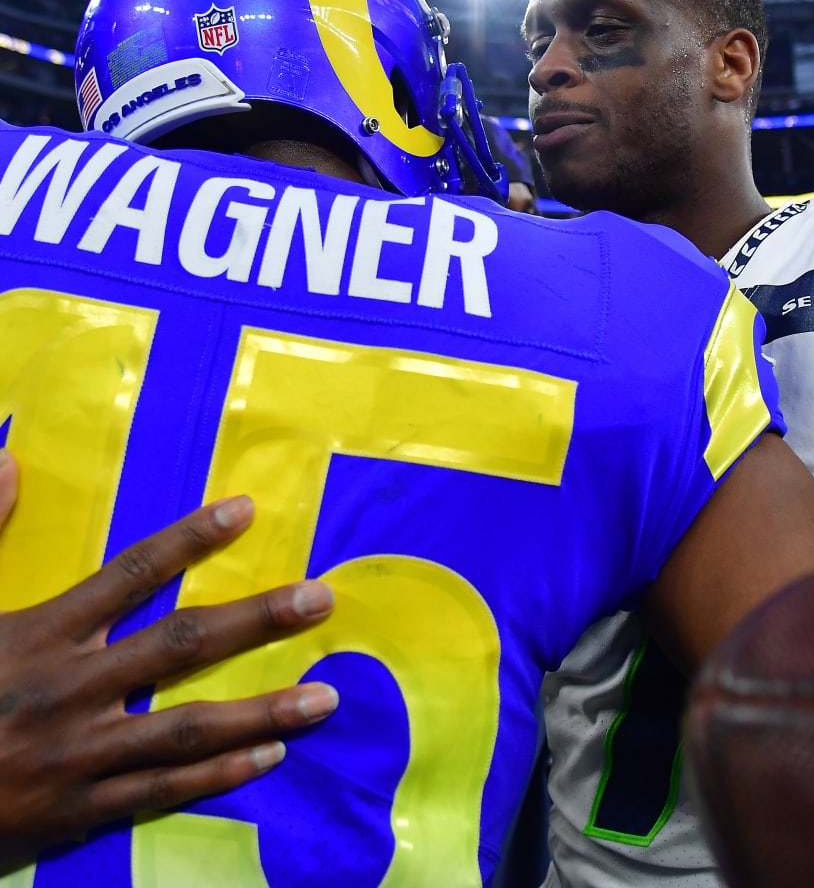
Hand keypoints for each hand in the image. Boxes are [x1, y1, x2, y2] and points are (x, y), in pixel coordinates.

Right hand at [0, 449, 338, 868]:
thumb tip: (5, 457)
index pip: (130, 573)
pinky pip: (159, 793)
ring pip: (188, 728)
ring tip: (326, 696)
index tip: (247, 510)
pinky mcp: (75, 812)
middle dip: (257, 620)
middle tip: (321, 599)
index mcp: (36, 635)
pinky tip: (272, 758)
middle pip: (181, 646)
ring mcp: (76, 757)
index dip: (191, 539)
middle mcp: (68, 691)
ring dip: (262, 711)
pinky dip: (218, 778)